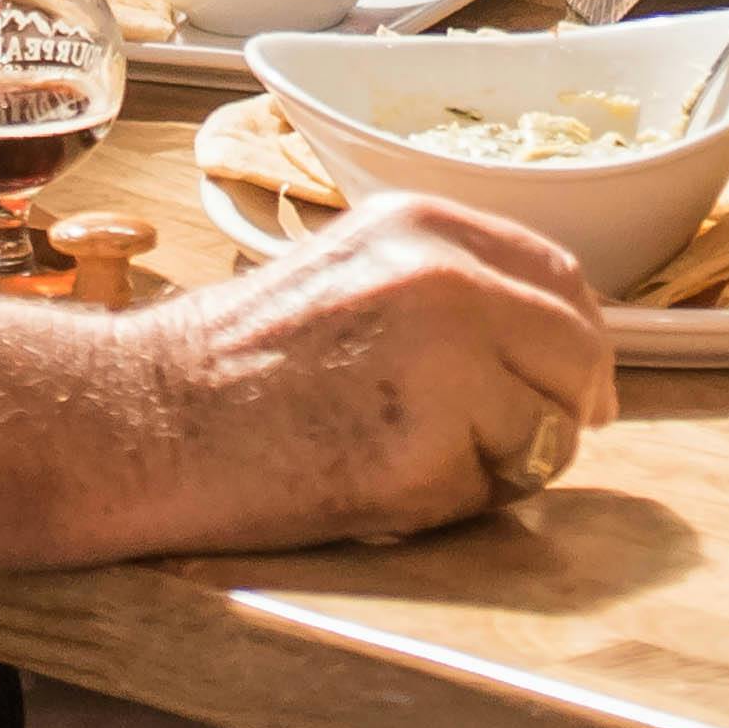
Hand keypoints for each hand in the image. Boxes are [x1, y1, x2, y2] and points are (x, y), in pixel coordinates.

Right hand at [137, 197, 617, 549]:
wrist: (150, 417)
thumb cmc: (234, 361)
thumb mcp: (351, 271)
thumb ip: (444, 286)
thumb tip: (539, 338)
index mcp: (426, 223)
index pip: (560, 275)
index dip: (574, 340)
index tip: (571, 383)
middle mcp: (447, 275)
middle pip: (577, 349)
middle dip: (564, 406)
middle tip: (521, 446)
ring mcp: (445, 358)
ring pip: (549, 428)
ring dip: (505, 460)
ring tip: (414, 457)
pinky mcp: (430, 445)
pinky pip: (496, 491)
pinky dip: (457, 503)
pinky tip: (384, 483)